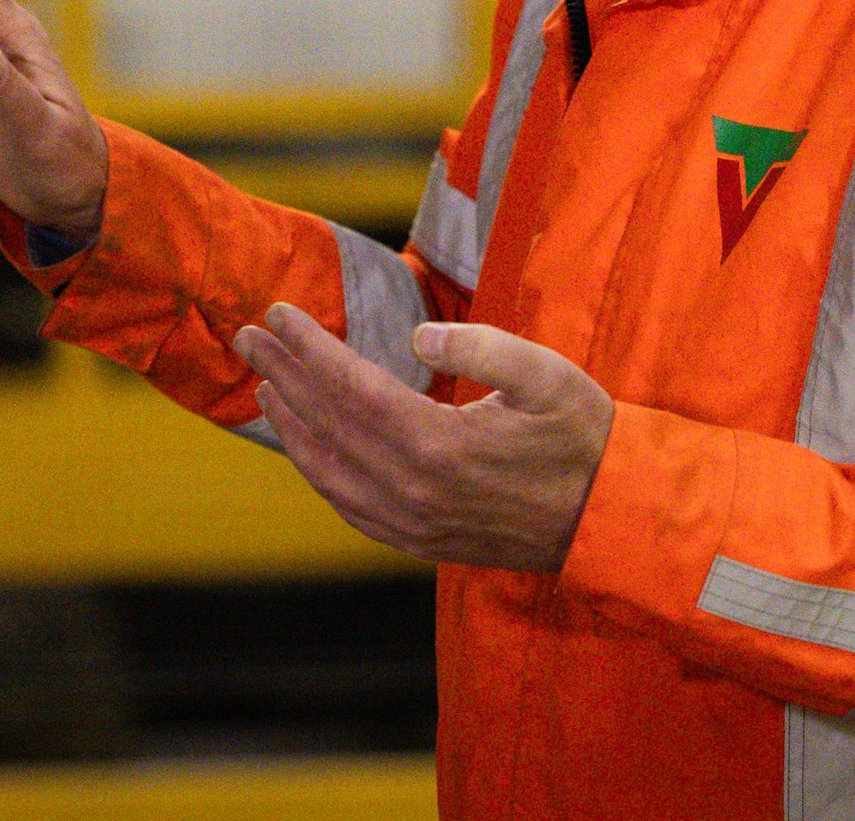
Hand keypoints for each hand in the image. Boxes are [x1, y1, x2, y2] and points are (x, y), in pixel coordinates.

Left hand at [234, 304, 615, 572]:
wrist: (606, 517)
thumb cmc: (581, 435)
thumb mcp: (548, 375)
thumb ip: (484, 348)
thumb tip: (418, 336)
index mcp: (440, 446)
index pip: (352, 389)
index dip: (311, 349)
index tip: (279, 314)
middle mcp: (413, 490)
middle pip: (329, 426)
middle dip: (284, 375)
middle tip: (248, 337)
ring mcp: (412, 522)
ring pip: (329, 472)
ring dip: (291, 425)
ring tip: (266, 385)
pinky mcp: (418, 540)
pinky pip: (349, 506)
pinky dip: (318, 471)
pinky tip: (308, 448)